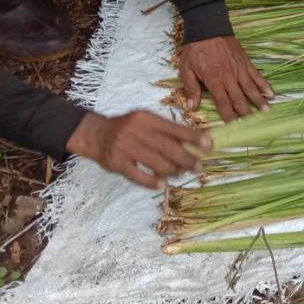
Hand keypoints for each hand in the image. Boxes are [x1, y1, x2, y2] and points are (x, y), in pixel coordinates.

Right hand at [67, 110, 209, 188]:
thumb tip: (192, 142)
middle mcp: (137, 131)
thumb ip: (165, 129)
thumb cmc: (127, 127)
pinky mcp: (117, 163)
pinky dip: (151, 181)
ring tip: (181, 173)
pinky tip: (162, 185)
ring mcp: (126, 147)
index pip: (174, 128)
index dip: (193, 137)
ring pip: (154, 162)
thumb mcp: (145, 121)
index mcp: (147, 119)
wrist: (95, 134)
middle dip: (186, 158)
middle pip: (167, 147)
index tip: (208, 145)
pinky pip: (137, 174)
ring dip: (172, 170)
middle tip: (198, 166)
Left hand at [178, 35, 271, 121]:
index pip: (223, 103)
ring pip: (251, 89)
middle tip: (254, 124)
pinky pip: (257, 76)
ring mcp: (240, 69)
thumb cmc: (195, 48)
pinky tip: (271, 93)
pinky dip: (264, 85)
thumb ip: (191, 88)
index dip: (229, 116)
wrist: (208, 27)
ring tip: (267, 112)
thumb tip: (192, 107)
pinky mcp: (246, 62)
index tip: (234, 127)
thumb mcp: (186, 69)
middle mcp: (230, 77)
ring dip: (259, 101)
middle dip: (247, 113)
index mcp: (214, 81)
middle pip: (239, 99)